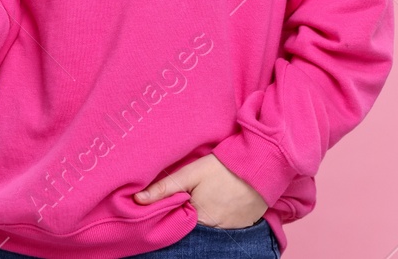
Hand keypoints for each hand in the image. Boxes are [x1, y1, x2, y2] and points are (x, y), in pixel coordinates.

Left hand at [134, 154, 267, 228]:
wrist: (260, 166)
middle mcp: (214, 230)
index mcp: (198, 218)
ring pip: (208, 231)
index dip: (171, 217)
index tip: (170, 207)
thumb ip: (165, 187)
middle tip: (189, 202)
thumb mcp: (191, 173)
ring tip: (204, 204)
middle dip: (187, 220)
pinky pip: (224, 230)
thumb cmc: (223, 167)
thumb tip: (137, 199)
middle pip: (192, 230)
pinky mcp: (242, 228)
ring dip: (203, 222)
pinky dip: (218, 222)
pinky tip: (218, 207)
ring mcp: (230, 231)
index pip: (177, 226)